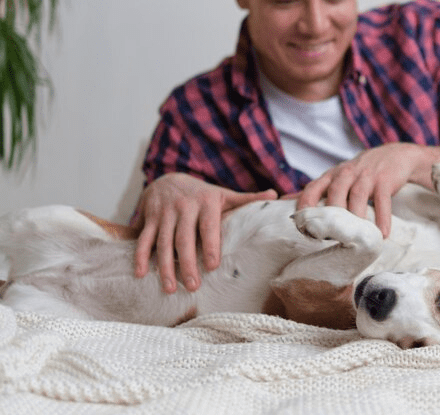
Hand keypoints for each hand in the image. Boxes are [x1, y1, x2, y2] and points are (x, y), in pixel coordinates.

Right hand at [134, 173, 276, 293]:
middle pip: (184, 239)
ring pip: (163, 243)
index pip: (208, 226)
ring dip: (165, 267)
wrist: (168, 177)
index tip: (213, 266)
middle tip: (193, 286)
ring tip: (170, 288)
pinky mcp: (149, 218)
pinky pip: (144, 239)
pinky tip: (142, 274)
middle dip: (187, 264)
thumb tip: (274, 195)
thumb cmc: (202, 193)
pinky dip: (141, 257)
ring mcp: (164, 213)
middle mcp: (183, 207)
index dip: (210, 245)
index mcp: (205, 203)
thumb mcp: (223, 193)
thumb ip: (246, 198)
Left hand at [296, 143, 426, 237]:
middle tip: (329, 239)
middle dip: (331, 217)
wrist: (395, 155)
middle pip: (335, 194)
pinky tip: (381, 234)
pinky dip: (382, 218)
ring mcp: (366, 176)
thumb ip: (313, 190)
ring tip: (355, 239)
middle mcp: (346, 173)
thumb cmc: (359, 172)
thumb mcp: (335, 176)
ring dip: (356, 219)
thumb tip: (283, 200)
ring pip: (357, 197)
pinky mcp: (385, 180)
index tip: (303, 229)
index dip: (304, 208)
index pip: (311, 189)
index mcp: (331, 175)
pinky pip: (382, 201)